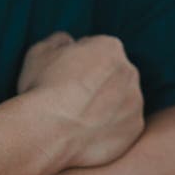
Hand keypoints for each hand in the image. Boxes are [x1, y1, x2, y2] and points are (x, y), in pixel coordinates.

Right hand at [17, 32, 144, 167]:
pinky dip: (110, 130)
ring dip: (107, 107)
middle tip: (74, 100)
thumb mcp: (39, 52)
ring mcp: (135, 102)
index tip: (67, 78)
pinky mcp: (134, 129)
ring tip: (80, 120)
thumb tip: (68, 42)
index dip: (80, 63)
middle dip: (98, 84)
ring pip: (122, 101)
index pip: (98, 50)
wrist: (48, 134)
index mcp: (110, 47)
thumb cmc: (42, 91)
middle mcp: (130, 72)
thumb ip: (59, 41)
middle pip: (115, 75)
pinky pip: (123, 126)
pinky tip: (88, 134)